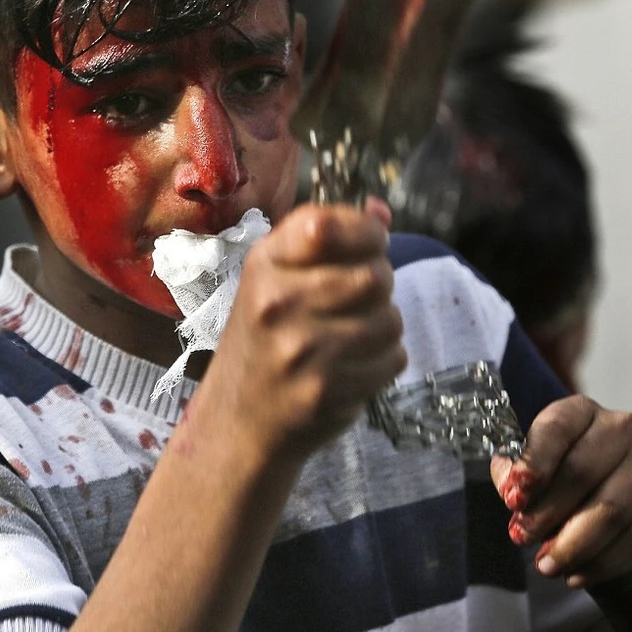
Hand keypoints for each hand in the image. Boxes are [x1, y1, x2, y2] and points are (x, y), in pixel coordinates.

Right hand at [202, 197, 405, 461]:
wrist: (239, 419)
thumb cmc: (267, 337)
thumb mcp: (278, 277)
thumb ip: (329, 240)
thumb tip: (381, 212)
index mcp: (265, 263)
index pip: (326, 226)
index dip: (366, 232)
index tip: (371, 245)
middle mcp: (277, 302)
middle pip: (374, 275)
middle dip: (380, 284)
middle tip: (359, 300)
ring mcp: (300, 349)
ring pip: (390, 319)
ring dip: (384, 327)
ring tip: (354, 336)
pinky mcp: (324, 390)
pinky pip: (392, 358)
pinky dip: (384, 361)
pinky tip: (353, 366)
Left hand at [490, 394, 631, 587]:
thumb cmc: (574, 489)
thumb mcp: (539, 475)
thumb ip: (517, 477)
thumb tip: (512, 491)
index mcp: (582, 412)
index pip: (556, 427)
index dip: (533, 463)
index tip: (513, 498)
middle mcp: (623, 427)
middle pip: (581, 472)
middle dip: (546, 512)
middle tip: (522, 539)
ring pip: (610, 510)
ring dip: (572, 544)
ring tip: (546, 565)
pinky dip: (603, 563)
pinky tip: (578, 575)